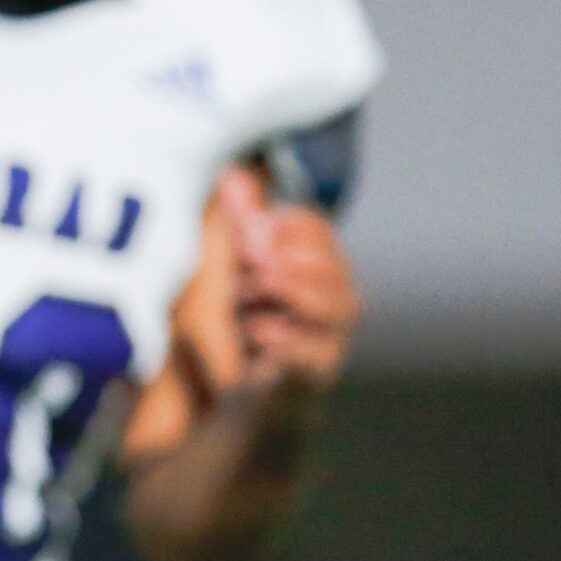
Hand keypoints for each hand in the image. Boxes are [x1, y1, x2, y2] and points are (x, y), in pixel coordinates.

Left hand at [213, 164, 359, 388]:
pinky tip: (261, 330)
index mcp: (308, 256)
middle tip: (252, 255)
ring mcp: (333, 333)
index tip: (250, 229)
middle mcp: (331, 290)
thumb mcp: (221, 264)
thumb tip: (232, 173)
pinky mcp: (321, 372)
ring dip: (300, 292)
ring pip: (344, 306)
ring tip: (260, 284)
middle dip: (295, 256)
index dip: (286, 226)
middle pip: (334, 262)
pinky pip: (322, 355)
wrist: (217, 388)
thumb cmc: (222, 314)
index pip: (314, 228)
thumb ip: (235, 220)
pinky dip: (292, 342)